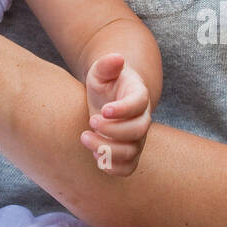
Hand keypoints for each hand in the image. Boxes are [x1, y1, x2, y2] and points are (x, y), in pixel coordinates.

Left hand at [79, 53, 151, 176]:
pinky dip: (112, 167)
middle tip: (91, 121)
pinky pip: (128, 168)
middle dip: (113, 131)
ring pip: (131, 152)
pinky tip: (95, 155)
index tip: (103, 110)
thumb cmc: (106, 82)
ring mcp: (137, 138)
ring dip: (107, 150)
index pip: (139, 104)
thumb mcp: (101, 70)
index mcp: (138, 95)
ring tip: (84, 137)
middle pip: (138, 131)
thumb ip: (107, 64)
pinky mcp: (129, 153)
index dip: (123, 110)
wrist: (108, 99)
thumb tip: (117, 57)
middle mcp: (142, 118)